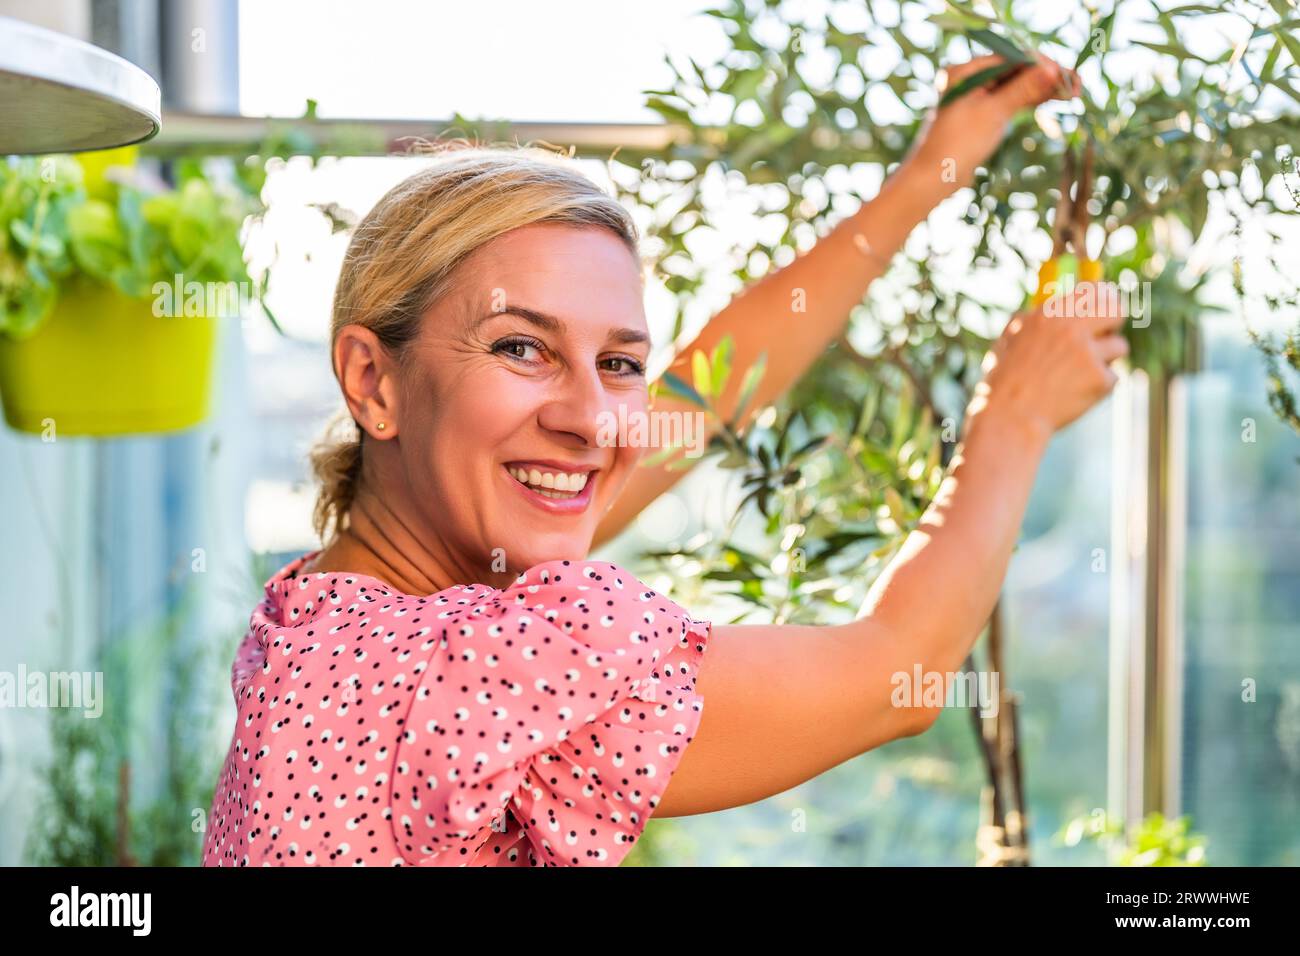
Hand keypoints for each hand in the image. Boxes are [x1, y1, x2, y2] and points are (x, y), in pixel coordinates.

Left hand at [903, 53, 1080, 194]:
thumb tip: (1051, 69)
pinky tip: (1053, 100)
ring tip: (1072, 92)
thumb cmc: (956, 146)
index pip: (1010, 58)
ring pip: (1014, 88)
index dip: (1040, 65)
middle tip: (1076, 83)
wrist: (931, 181)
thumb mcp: (993, 114)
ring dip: (1041, 90)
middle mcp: (968, 80)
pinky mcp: (979, 115)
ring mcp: (974, 98)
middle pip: (1015, 72)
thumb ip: (1023, 90)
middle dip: (1045, 77)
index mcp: (965, 72)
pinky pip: (1009, 102)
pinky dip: (1029, 102)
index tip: (1064, 73)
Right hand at [969, 281, 1128, 441]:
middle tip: (1107, 334)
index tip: (1105, 306)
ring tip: (1080, 375)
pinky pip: (1112, 377)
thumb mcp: (1009, 339)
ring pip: (1119, 346)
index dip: (1103, 298)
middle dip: (1115, 322)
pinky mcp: (1099, 379)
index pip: (1093, 290)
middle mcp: (1071, 328)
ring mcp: (1087, 353)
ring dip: (1106, 359)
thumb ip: (1030, 320)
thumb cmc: (1004, 381)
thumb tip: (1045, 305)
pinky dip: (1099, 386)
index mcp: (1049, 314)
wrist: (1010, 417)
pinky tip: (1076, 394)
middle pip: (1116, 309)